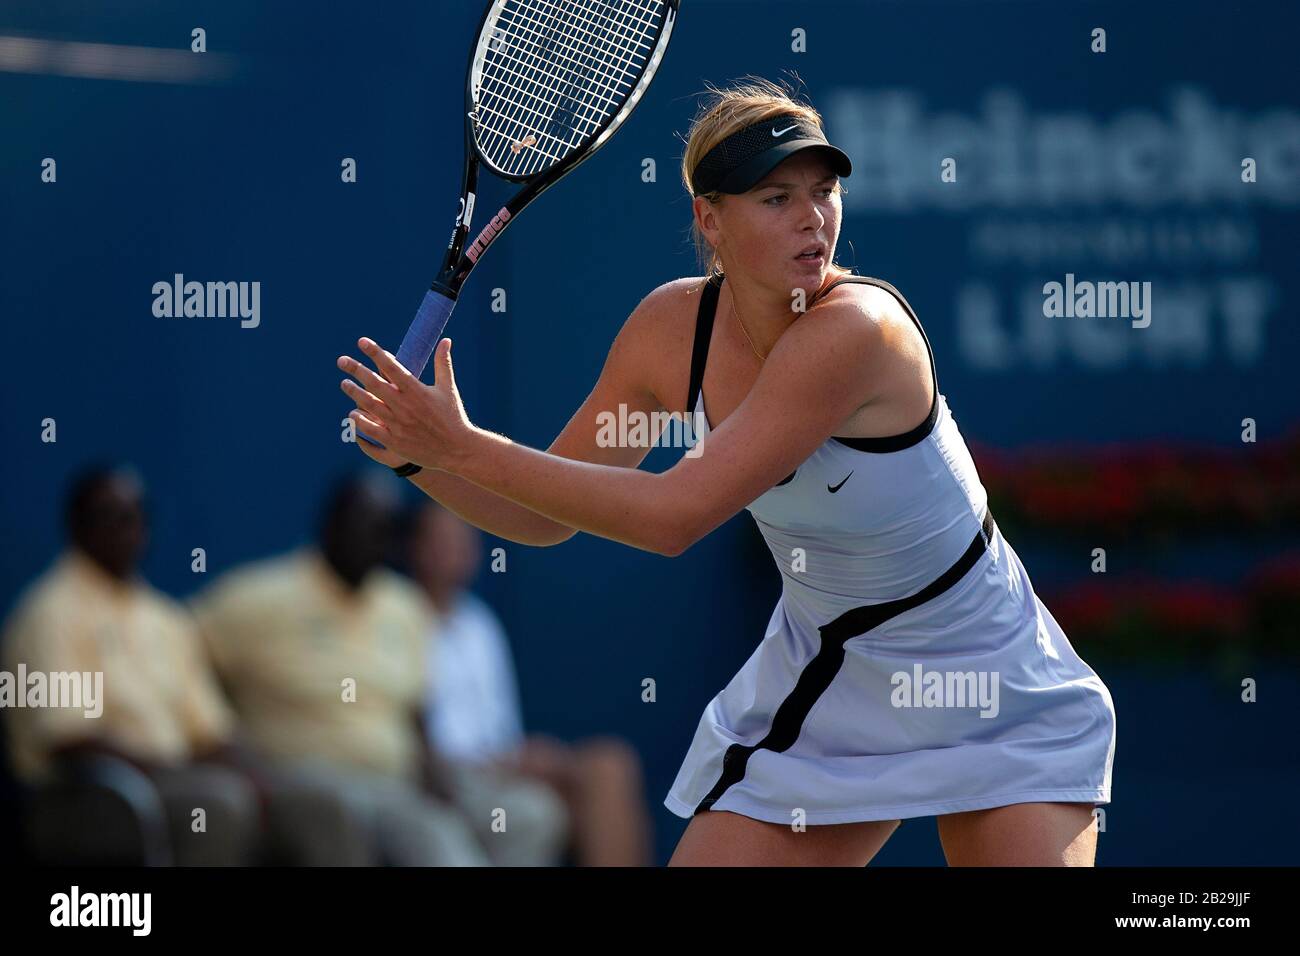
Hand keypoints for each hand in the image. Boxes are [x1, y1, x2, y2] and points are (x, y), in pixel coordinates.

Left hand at [337, 337, 473, 471]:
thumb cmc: (453, 417)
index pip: (392, 367)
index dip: (375, 353)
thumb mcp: (448, 388)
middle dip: (356, 370)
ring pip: (369, 405)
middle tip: (341, 360)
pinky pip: (371, 429)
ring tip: (344, 383)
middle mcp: (405, 406)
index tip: (362, 341)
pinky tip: (353, 412)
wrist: (457, 450)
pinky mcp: (395, 441)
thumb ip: (443, 363)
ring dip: (354, 393)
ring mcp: (398, 424)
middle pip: (374, 384)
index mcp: (417, 391)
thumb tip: (446, 340)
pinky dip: (360, 420)